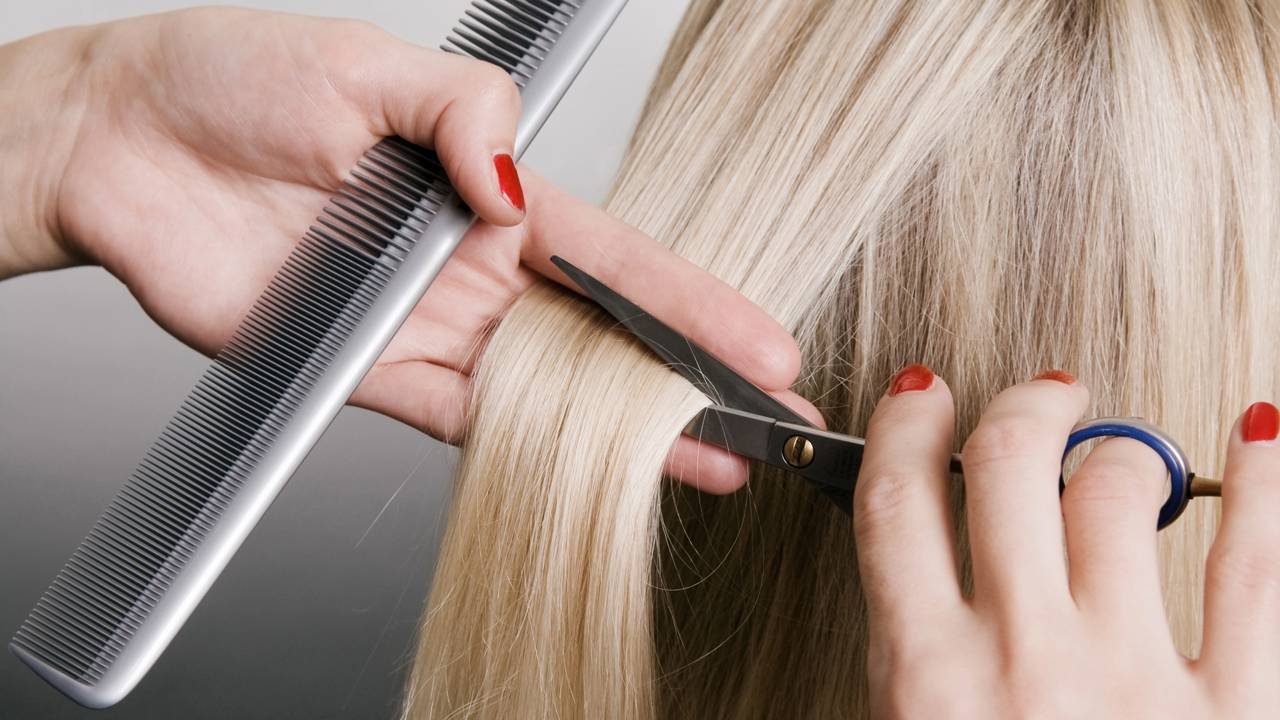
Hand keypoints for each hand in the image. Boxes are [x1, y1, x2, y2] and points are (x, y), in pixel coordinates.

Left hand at [0, 8, 818, 490]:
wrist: (122, 143)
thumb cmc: (232, 81)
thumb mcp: (368, 64)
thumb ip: (461, 114)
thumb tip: (512, 189)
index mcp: (487, 191)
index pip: (617, 255)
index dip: (692, 301)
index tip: (759, 342)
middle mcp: (470, 265)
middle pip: (601, 335)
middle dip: (686, 378)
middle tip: (763, 419)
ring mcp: (426, 325)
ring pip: (548, 391)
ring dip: (625, 431)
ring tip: (706, 458)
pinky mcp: (368, 372)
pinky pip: (461, 420)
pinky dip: (524, 448)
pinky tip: (590, 470)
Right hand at [852, 368, 1278, 716]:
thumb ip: (912, 663)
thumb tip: (917, 581)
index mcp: (930, 679)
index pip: (899, 499)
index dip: (906, 423)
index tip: (920, 398)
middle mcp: (1026, 663)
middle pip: (1010, 464)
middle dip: (1022, 407)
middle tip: (1038, 399)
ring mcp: (1132, 678)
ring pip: (1120, 492)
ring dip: (1119, 448)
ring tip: (1122, 449)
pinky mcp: (1235, 709)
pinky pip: (1254, 570)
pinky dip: (1262, 485)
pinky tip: (1257, 439)